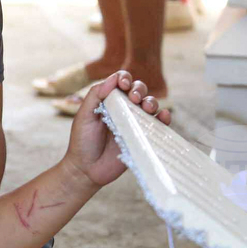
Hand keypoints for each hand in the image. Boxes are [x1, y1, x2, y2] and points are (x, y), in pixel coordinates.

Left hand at [63, 71, 170, 188]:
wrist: (87, 169)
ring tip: (147, 108)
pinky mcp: (143, 137)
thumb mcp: (84, 116)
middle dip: (139, 90)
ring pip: (150, 105)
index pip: (121, 83)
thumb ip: (95, 95)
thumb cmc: (83, 141)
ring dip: (152, 102)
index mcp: (109, 101)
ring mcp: (135, 123)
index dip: (125, 79)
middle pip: (139, 91)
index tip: (123, 85)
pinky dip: (164, 117)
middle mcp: (124, 110)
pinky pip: (158, 125)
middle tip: (134, 99)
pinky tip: (163, 116)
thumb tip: (114, 78)